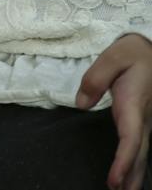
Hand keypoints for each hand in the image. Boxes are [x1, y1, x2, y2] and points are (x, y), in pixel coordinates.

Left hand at [78, 32, 151, 189]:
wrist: (151, 49)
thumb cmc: (132, 54)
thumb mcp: (112, 57)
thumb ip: (95, 78)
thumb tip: (81, 103)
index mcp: (135, 104)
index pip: (131, 138)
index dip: (124, 160)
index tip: (115, 179)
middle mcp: (143, 117)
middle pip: (138, 152)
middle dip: (131, 175)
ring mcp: (145, 120)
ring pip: (142, 152)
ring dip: (136, 173)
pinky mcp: (142, 119)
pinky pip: (140, 145)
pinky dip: (136, 162)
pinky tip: (132, 175)